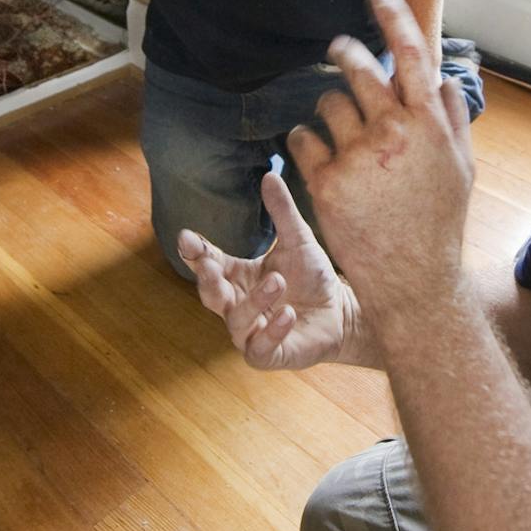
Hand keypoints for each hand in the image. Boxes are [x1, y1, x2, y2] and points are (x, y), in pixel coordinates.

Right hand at [180, 173, 362, 370]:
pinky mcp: (268, 355)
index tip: (187, 237)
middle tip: (213, 267)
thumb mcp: (298, 240)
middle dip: (208, 282)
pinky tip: (288, 314)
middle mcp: (237, 304)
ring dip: (254, 302)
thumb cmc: (312, 277)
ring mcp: (250, 333)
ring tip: (277, 281)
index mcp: (238, 276)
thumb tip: (270, 175)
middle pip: (211, 295)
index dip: (196, 253)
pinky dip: (272, 332)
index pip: (209, 263)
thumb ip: (282, 212)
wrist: (343, 312)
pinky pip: (259, 349)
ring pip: (237, 321)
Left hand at [289, 0, 474, 338]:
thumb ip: (451, 118)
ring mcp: (359, 156)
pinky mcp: (327, 182)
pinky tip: (315, 154)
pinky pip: (303, 139)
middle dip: (345, 52)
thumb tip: (444, 78)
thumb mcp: (461, 168)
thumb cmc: (439, 223)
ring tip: (336, 131)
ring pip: (327, 103)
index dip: (394, 17)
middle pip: (359, 68)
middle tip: (339, 50)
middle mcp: (394, 132)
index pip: (412, 54)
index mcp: (429, 124)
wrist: (413, 280)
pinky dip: (305, 140)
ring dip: (327, 108)